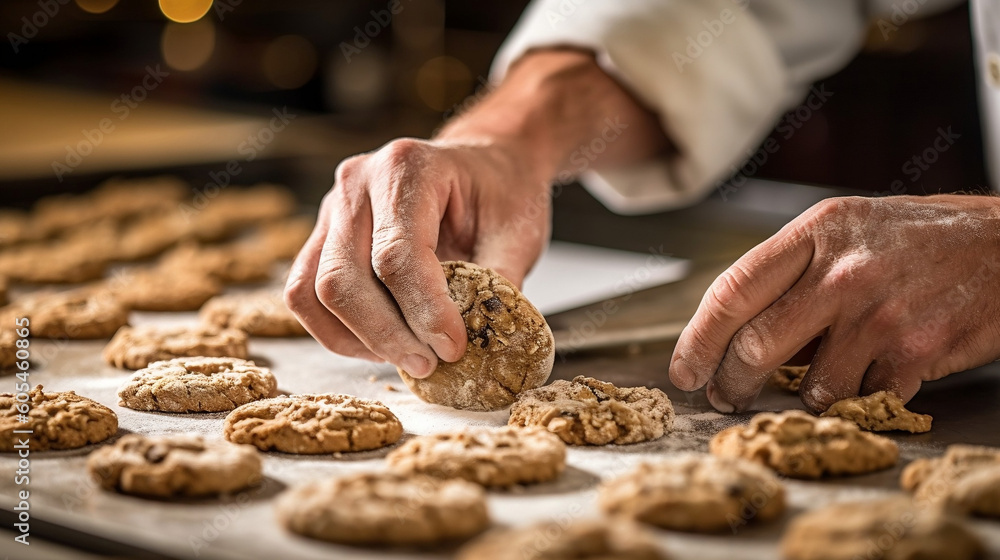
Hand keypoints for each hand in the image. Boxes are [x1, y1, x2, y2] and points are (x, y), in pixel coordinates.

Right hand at [284, 137, 551, 376]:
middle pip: (343, 277)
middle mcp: (357, 182)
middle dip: (387, 334)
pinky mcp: (322, 237)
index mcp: (407, 167)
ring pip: (314, 291)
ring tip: (410, 357)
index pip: (396, 254)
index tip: (453, 347)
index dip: (423, 310)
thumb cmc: (501, 192)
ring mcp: (332, 209)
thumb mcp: (518, 233)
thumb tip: (481, 344)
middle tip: (430, 363)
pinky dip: (340, 333)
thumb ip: (498, 284)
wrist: (484, 164)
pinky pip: (306, 296)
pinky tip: (383, 345)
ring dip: (360, 339)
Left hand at [669, 195, 999, 412]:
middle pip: (756, 344)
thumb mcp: (850, 229)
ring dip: (805, 395)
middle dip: (731, 381)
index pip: (733, 290)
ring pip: (810, 384)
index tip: (684, 369)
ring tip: (821, 380)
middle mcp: (843, 271)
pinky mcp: (916, 352)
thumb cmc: (921, 238)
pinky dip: (857, 399)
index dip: (698, 338)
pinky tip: (869, 377)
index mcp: (818, 232)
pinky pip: (862, 398)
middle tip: (725, 396)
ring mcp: (881, 314)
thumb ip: (795, 272)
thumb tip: (738, 334)